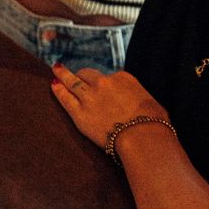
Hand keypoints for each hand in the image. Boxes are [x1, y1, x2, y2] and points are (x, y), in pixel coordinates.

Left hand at [49, 63, 169, 149]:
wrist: (143, 139)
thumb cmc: (154, 124)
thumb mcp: (150, 102)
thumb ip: (137, 97)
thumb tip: (136, 103)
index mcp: (123, 78)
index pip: (110, 77)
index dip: (108, 85)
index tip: (107, 91)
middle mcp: (104, 83)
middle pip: (89, 75)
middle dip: (84, 76)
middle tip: (76, 75)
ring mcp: (90, 97)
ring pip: (73, 82)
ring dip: (63, 74)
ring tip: (56, 69)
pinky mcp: (80, 113)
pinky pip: (65, 98)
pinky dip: (58, 90)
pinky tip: (53, 84)